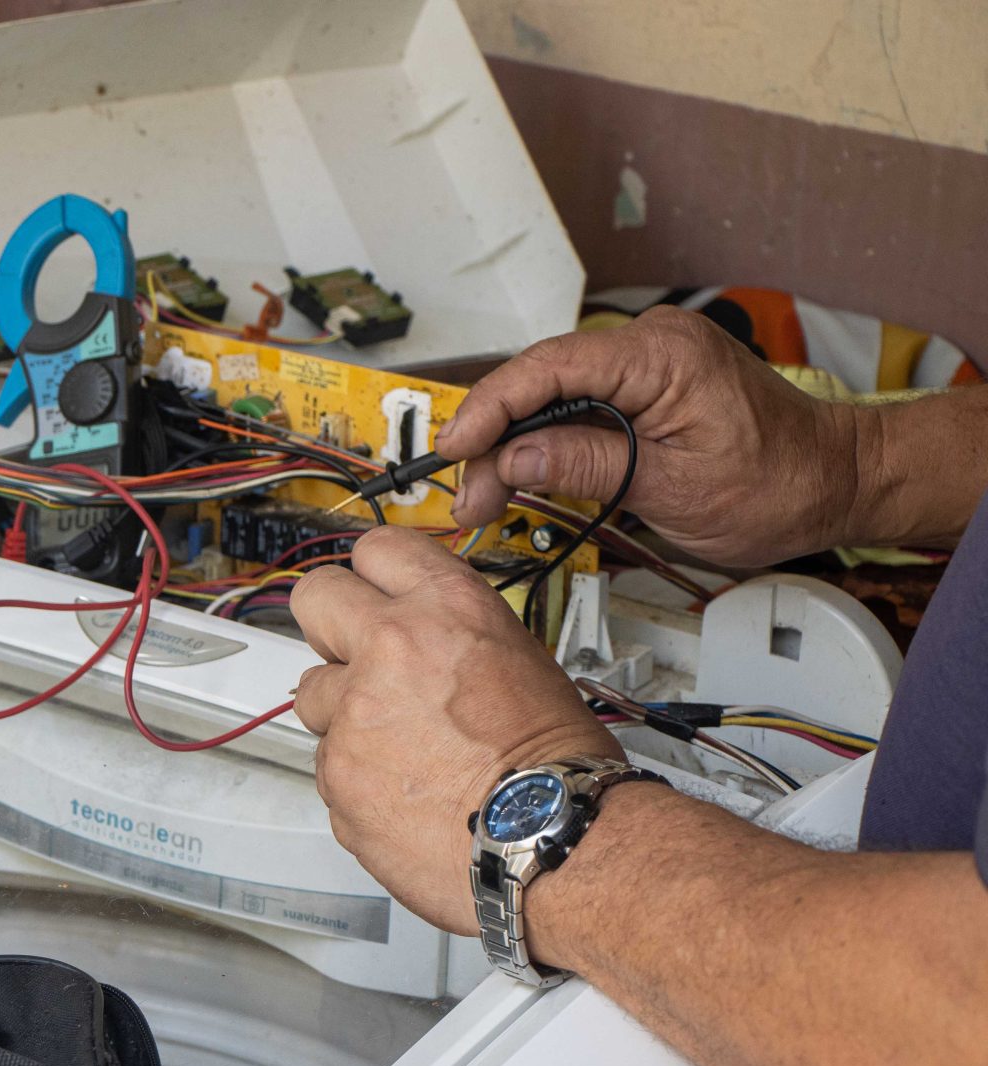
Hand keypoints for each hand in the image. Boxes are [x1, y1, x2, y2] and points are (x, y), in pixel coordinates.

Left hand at [289, 527, 616, 934]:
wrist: (552, 841)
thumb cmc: (556, 765)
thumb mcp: (517, 660)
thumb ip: (449, 638)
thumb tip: (419, 640)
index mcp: (446, 607)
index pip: (377, 549)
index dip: (375, 576)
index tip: (374, 595)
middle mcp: (390, 647)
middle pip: (314, 598)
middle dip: (329, 625)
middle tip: (353, 656)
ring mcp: (353, 712)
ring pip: (313, 695)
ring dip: (342, 714)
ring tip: (400, 749)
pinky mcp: (335, 774)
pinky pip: (327, 764)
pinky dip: (356, 778)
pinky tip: (404, 794)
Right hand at [439, 307, 866, 566]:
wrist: (836, 480)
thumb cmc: (779, 485)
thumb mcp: (674, 490)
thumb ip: (588, 466)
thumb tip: (512, 458)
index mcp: (663, 356)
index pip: (550, 368)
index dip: (490, 408)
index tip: (454, 449)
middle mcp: (651, 343)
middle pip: (541, 381)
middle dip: (493, 439)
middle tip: (466, 497)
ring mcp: (647, 360)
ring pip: (552, 395)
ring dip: (512, 445)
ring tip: (483, 496)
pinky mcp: (645, 384)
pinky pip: (577, 403)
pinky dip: (543, 440)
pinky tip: (519, 473)